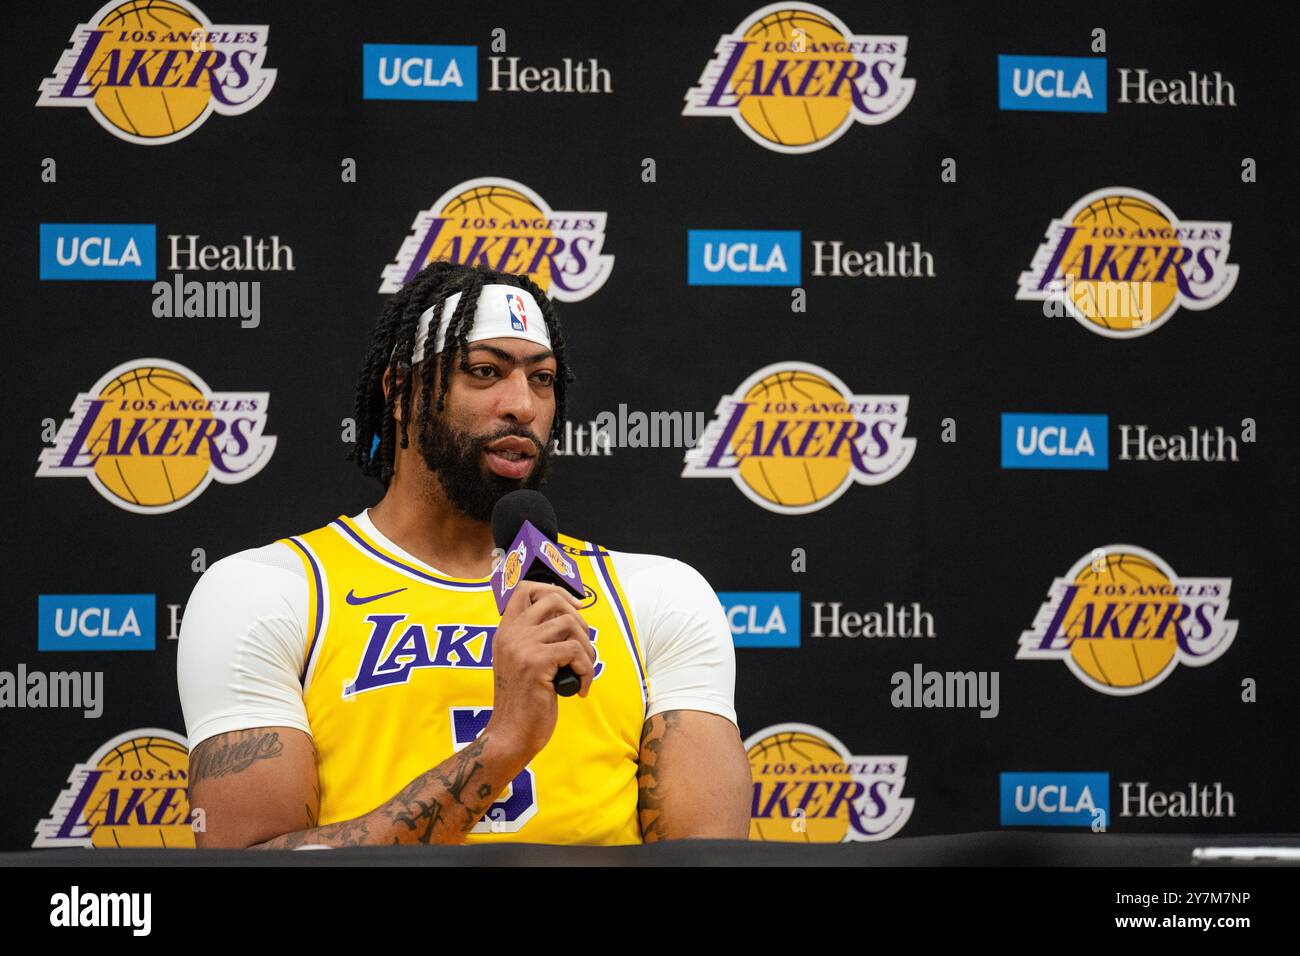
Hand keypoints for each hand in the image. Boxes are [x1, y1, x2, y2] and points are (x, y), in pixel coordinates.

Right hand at [485, 581, 596, 762]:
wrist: (511, 734)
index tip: (573, 608)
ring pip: (570, 624)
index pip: (525, 588)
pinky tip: (580, 688)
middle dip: (579, 620)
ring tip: (583, 671)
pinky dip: (587, 670)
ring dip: (586, 649)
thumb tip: (571, 618)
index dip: (553, 590)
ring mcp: (522, 646)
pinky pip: (576, 652)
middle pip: (553, 600)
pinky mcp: (536, 663)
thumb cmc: (524, 702)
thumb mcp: (522, 663)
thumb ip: (535, 639)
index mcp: (505, 631)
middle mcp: (510, 634)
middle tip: (582, 648)